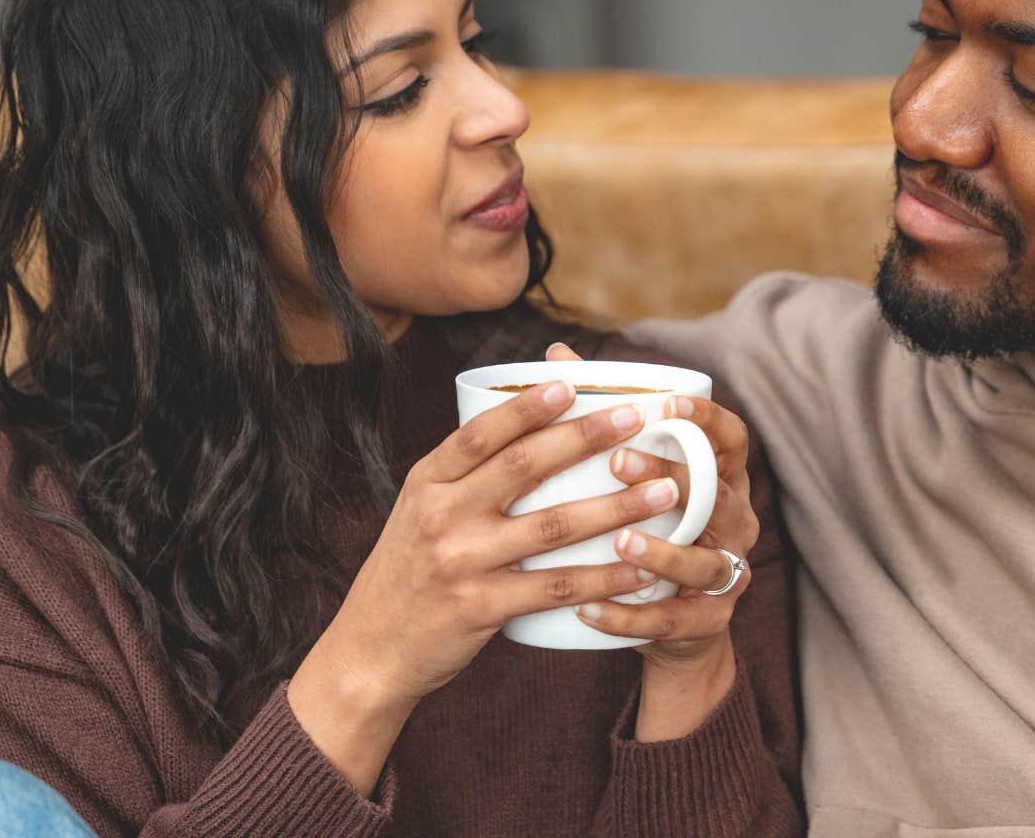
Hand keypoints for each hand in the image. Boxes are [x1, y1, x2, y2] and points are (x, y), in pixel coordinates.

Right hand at [290, 378, 668, 792]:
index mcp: (427, 482)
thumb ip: (465, 473)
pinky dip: (602, 577)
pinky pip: (554, 587)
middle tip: (636, 420)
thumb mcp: (419, 510)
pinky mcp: (481, 608)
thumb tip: (525, 420)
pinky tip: (640, 569)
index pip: (479, 432)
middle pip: (523, 467)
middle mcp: (441, 515)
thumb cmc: (408, 572)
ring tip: (663, 492)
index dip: (526, 406)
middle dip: (585, 438)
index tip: (571, 383)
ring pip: (552, 526)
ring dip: (616, 507)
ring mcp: (461, 562)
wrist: (370, 652)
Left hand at [548, 343, 760, 739]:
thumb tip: (556, 356)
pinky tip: (589, 610)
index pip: (732, 441)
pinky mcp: (706, 625)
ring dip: (662, 551)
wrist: (671, 630)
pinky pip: (672, 621)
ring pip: (705, 563)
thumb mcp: (638, 479)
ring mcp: (726, 577)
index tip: (668, 403)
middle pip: (719, 496)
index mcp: (722, 482)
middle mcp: (734, 524)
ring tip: (619, 541)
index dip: (708, 420)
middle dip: (675, 477)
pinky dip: (631, 616)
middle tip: (620, 462)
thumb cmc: (648, 530)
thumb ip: (602, 420)